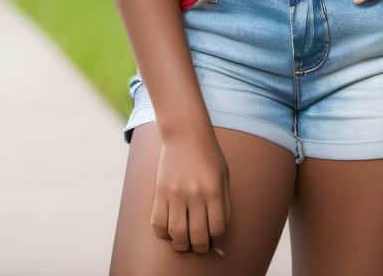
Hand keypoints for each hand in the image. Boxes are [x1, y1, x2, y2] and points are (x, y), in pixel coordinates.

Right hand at [151, 126, 230, 253]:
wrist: (185, 133)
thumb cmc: (208, 155)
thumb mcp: (223, 175)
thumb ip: (223, 203)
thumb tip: (219, 231)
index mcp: (214, 189)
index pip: (217, 227)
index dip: (216, 235)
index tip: (213, 234)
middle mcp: (195, 193)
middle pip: (197, 235)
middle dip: (199, 247)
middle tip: (199, 246)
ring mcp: (176, 194)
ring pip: (177, 234)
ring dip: (181, 245)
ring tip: (184, 243)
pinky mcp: (160, 192)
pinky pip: (158, 224)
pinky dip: (164, 234)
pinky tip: (170, 231)